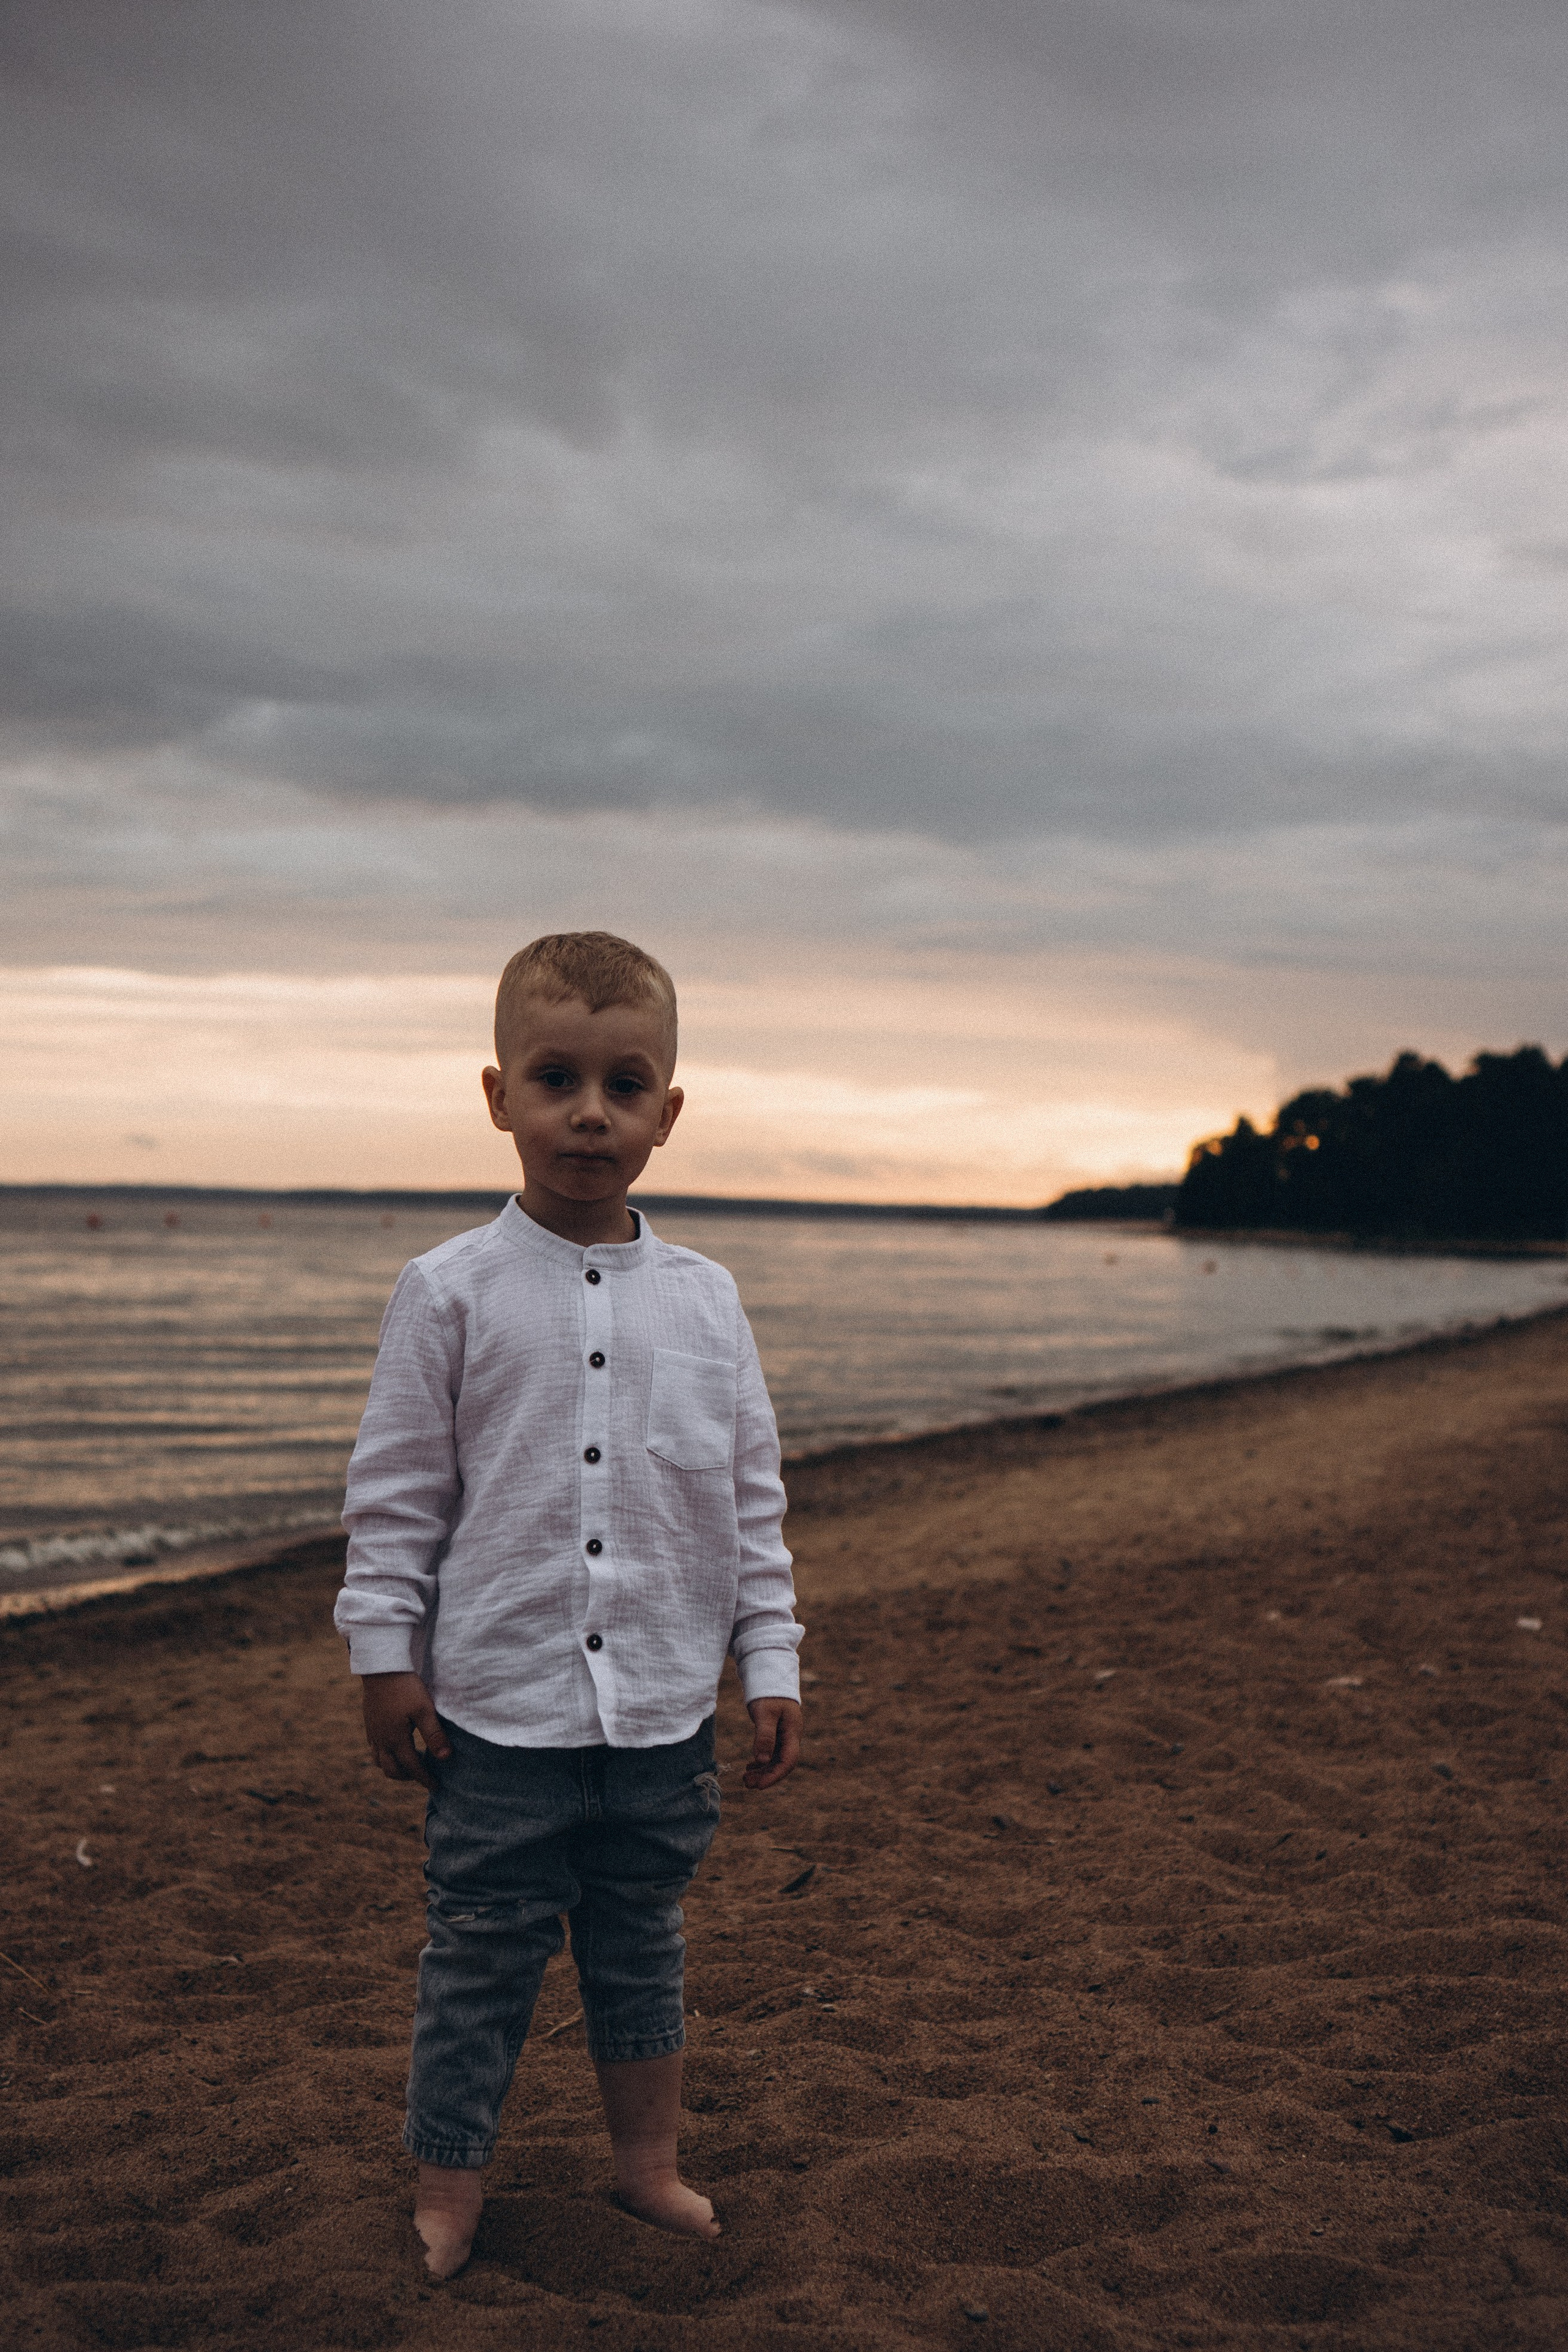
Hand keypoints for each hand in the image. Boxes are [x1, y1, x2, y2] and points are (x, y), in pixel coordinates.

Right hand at [361, 1672, 451, 1787]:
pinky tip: (396, 1747)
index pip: (412, 1767)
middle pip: (392, 1771)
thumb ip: (434, 1735)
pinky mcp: (370, 1724)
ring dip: (395, 1768)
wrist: (381, 1668)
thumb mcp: (424, 1710)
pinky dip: (385, 1756)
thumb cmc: (405, 1688)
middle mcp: (381, 1740)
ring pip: (380, 1762)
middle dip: (409, 1777)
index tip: (436, 1787)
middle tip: (424, 1775)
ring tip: (410, 1763)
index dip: (425, 1779)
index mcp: (396, 1739)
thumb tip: (445, 1758)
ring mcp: (373, 1733)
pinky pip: (374, 1750)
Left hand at [743, 1696, 801, 1790]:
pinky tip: (750, 1767)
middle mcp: (791, 1736)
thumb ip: (764, 1736)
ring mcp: (784, 1735)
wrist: (771, 1677)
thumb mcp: (765, 1714)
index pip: (788, 1760)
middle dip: (766, 1776)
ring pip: (775, 1759)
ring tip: (745, 1779)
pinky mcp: (776, 1733)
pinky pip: (771, 1753)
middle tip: (747, 1784)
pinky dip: (761, 1761)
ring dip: (762, 1770)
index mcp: (792, 1732)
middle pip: (781, 1763)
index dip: (775, 1775)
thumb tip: (762, 1761)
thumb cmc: (769, 1694)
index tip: (760, 1786)